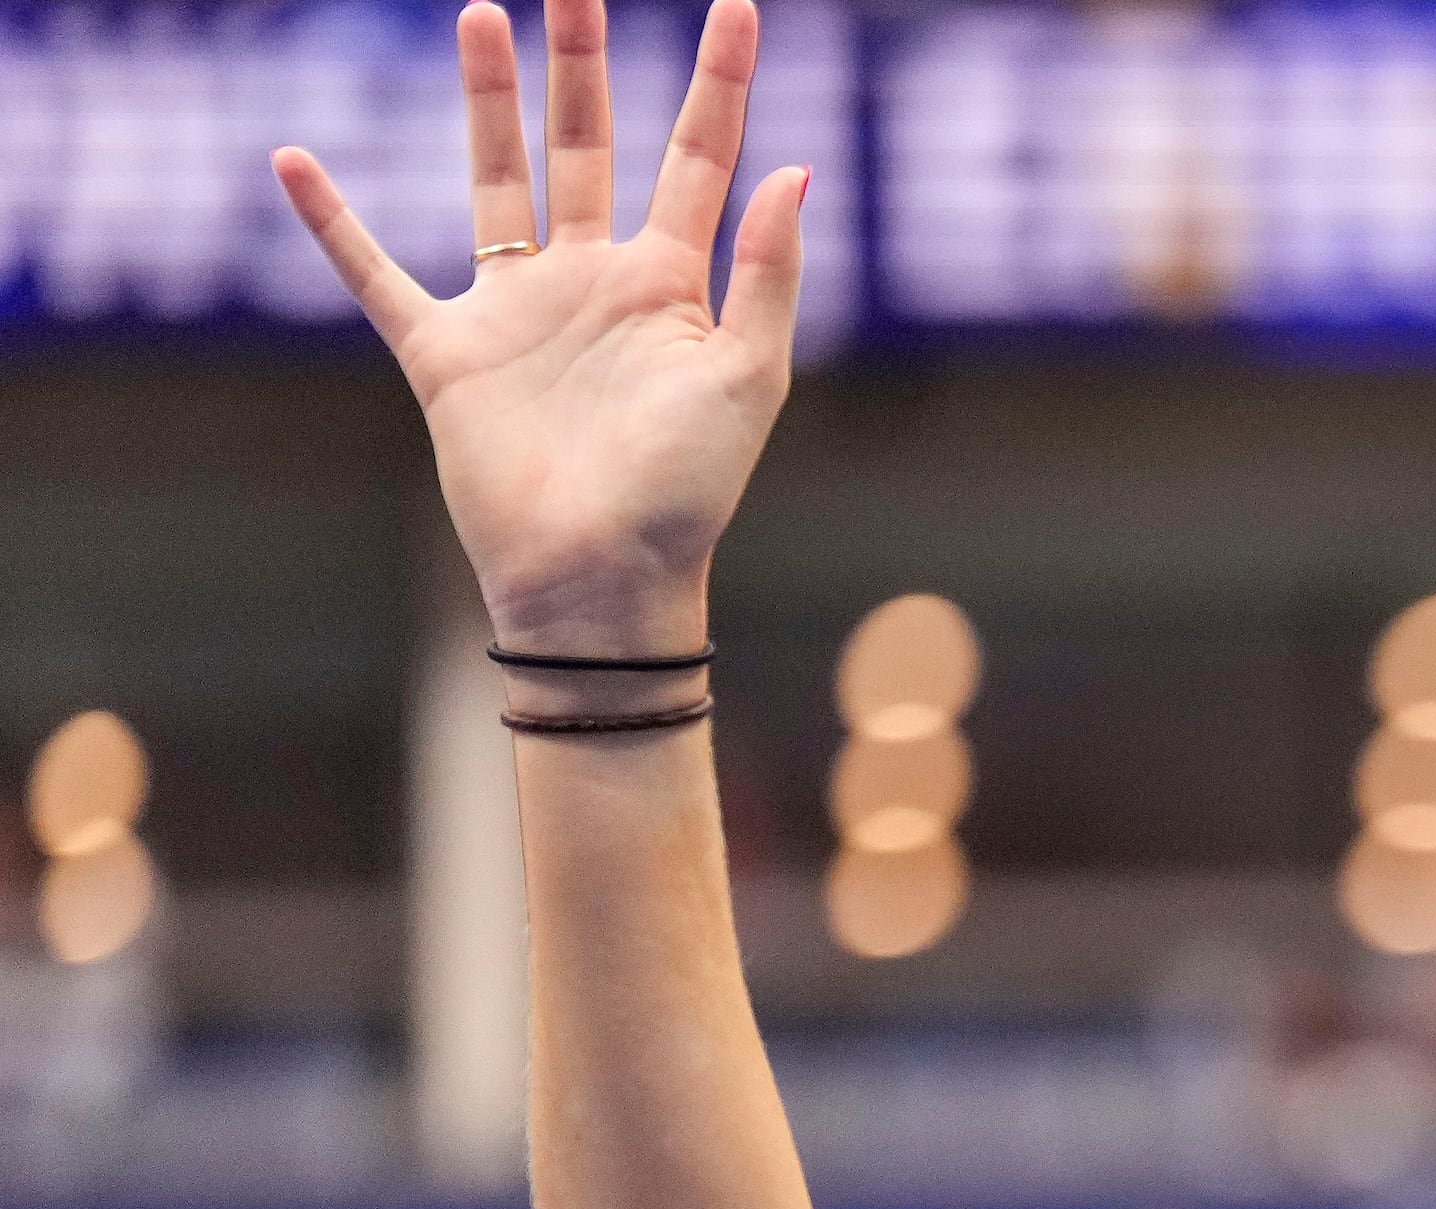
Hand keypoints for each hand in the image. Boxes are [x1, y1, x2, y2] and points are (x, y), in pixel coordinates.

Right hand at [274, 0, 806, 652]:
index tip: (741, 6)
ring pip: (496, 180)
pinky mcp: (445, 352)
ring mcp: (515, 310)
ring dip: (486, 102)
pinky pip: (375, 274)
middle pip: (586, 145)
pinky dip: (332, 223)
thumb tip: (796, 169)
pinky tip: (292, 160)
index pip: (698, 158)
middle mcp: (591, 281)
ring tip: (481, 17)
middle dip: (581, 65)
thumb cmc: (686, 494)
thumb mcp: (748, 378)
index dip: (721, 83)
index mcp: (670, 284)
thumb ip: (766, 274)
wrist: (601, 578)